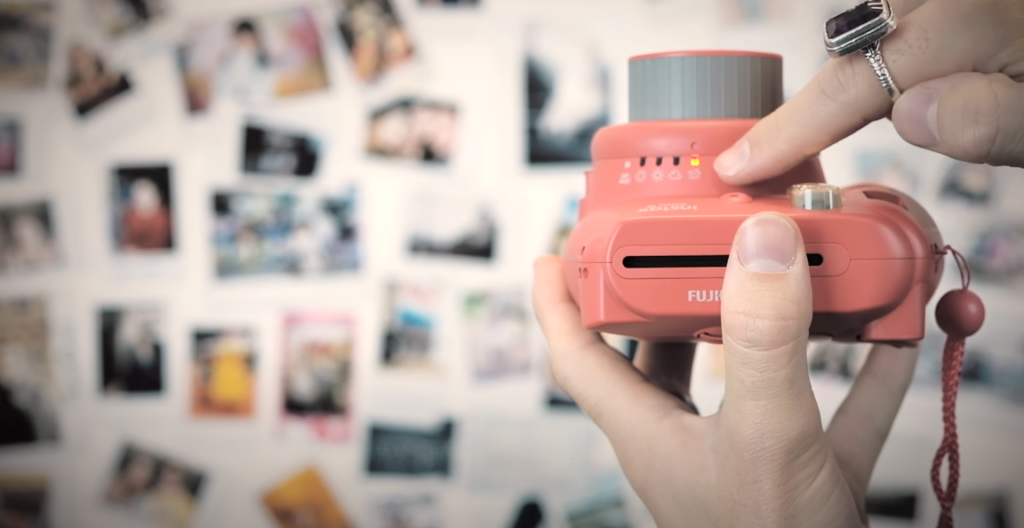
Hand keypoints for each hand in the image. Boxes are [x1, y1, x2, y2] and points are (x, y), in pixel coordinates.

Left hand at [533, 213, 918, 526]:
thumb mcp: (765, 434)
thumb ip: (763, 340)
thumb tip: (759, 244)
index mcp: (648, 429)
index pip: (577, 355)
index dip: (557, 301)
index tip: (555, 249)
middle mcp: (687, 439)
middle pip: (654, 355)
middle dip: (661, 296)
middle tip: (678, 245)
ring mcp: (745, 457)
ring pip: (740, 376)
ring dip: (760, 327)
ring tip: (777, 274)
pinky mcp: (803, 474)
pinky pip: (829, 409)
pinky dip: (858, 375)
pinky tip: (890, 339)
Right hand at [713, 0, 1023, 184]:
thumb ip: (994, 121)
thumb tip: (906, 115)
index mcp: (983, 20)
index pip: (860, 80)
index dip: (791, 125)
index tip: (742, 162)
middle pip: (866, 37)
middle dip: (838, 93)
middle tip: (800, 146)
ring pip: (888, 18)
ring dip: (876, 66)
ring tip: (886, 111)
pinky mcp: (965, 7)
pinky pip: (910, 13)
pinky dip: (899, 45)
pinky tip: (915, 80)